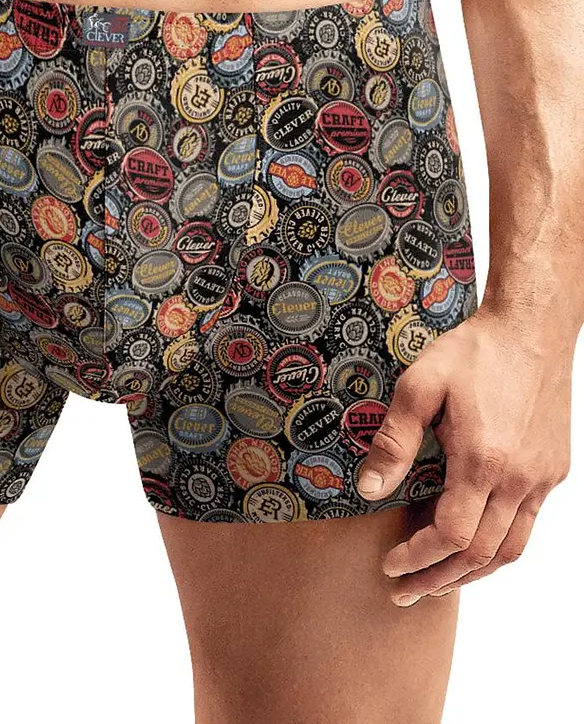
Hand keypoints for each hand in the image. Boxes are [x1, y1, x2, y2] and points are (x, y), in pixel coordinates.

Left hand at [356, 304, 574, 605]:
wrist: (531, 330)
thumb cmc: (473, 352)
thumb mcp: (420, 384)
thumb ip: (395, 440)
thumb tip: (369, 490)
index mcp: (483, 460)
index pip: (451, 535)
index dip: (417, 558)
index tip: (389, 564)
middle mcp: (518, 478)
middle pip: (480, 555)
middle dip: (438, 579)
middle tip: (405, 591)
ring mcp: (541, 477)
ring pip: (510, 550)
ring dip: (471, 574)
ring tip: (436, 582)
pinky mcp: (552, 470)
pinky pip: (528, 526)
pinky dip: (498, 548)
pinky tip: (473, 545)